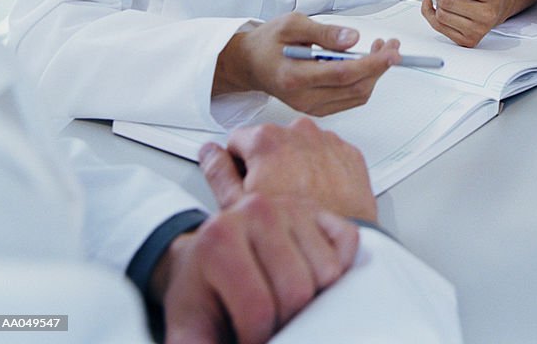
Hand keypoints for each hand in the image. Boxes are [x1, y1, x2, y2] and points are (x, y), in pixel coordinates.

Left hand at [153, 193, 358, 343]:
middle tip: (268, 324)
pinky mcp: (317, 208)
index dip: (256, 339)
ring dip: (314, 302)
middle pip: (298, 291)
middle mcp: (257, 210)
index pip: (259, 309)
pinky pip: (348, 244)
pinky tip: (309, 280)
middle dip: (287, 323)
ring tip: (284, 302)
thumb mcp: (187, 328)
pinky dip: (338, 271)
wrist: (205, 258)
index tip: (245, 338)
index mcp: (219, 238)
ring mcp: (291, 205)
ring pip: (329, 273)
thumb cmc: (202, 293)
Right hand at [199, 116, 377, 222]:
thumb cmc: (287, 235)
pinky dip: (323, 168)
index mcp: (267, 140)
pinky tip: (318, 194)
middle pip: (271, 141)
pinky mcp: (350, 153)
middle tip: (271, 197)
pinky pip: (329, 153)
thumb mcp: (236, 207)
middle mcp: (299, 131)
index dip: (237, 165)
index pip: (238, 140)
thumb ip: (218, 172)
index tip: (245, 183)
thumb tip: (209, 153)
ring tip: (296, 198)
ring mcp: (327, 140)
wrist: (336, 249)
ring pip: (301, 145)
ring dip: (296, 163)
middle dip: (268, 163)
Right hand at [213, 12, 399, 116]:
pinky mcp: (317, 108)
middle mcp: (303, 98)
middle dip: (379, 67)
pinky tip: (367, 63)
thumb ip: (323, 32)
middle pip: (354, 88)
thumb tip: (352, 38)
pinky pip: (350, 99)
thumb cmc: (269, 42)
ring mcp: (310, 106)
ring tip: (381, 50)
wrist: (251, 63)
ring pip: (356, 96)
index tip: (390, 52)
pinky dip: (364, 82)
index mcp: (294, 76)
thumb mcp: (292, 24)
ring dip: (375, 74)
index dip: (372, 63)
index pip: (342, 74)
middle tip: (391, 46)